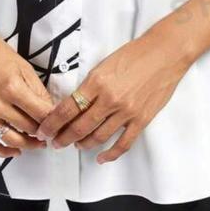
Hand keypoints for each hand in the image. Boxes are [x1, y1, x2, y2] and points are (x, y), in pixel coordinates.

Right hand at [0, 14, 53, 157]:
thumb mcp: (21, 65)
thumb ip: (37, 88)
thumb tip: (50, 109)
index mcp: (12, 88)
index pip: (42, 114)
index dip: (55, 120)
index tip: (61, 122)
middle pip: (29, 128)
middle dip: (44, 131)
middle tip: (53, 131)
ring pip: (13, 140)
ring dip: (29, 144)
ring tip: (39, 141)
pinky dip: (4, 152)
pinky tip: (15, 151)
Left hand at [35, 19, 194, 163]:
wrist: (165, 53)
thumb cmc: (135, 54)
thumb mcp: (105, 64)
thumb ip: (90, 85)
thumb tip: (75, 104)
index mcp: (97, 81)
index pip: (68, 108)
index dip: (52, 123)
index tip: (44, 130)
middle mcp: (110, 99)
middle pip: (79, 126)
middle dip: (63, 137)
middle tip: (55, 142)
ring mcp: (127, 111)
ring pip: (98, 137)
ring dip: (82, 144)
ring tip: (75, 145)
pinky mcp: (141, 119)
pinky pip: (123, 143)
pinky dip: (110, 154)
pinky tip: (101, 157)